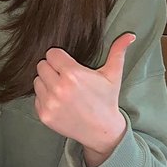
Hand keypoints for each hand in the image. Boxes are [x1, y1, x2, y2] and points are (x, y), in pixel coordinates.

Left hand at [33, 33, 134, 166]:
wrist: (102, 131)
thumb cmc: (106, 100)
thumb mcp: (113, 75)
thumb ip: (118, 51)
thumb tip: (130, 36)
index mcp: (73, 74)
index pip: (52, 53)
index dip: (60, 57)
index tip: (67, 64)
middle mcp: (58, 88)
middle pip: (42, 65)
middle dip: (52, 68)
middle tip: (64, 77)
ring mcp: (49, 103)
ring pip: (37, 81)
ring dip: (46, 82)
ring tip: (62, 89)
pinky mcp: (44, 115)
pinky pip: (36, 97)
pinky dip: (44, 98)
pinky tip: (59, 101)